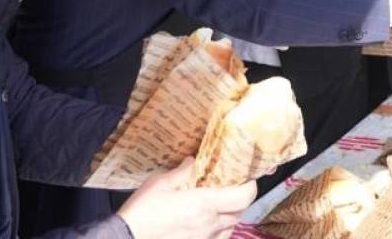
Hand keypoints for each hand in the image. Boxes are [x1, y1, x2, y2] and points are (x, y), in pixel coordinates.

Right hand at [117, 157, 256, 238]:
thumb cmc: (141, 213)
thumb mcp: (159, 184)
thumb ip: (181, 172)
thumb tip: (193, 161)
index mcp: (204, 204)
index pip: (244, 196)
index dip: (251, 185)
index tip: (247, 177)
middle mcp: (210, 224)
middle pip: (240, 211)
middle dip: (240, 198)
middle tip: (231, 187)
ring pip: (231, 226)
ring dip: (231, 214)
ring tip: (219, 204)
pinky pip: (219, 238)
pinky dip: (220, 229)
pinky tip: (208, 222)